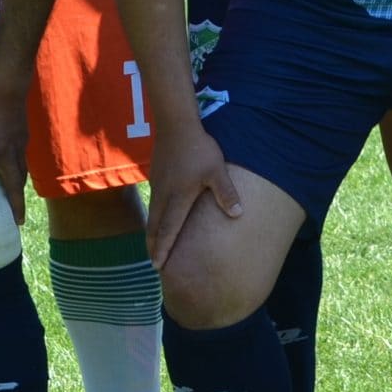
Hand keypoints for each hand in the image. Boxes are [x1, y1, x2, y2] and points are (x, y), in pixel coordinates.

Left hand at [0, 84, 30, 224]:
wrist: (6, 87)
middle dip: (17, 207)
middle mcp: (7, 155)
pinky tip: (19, 172)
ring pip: (23, 175)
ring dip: (21, 190)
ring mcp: (19, 147)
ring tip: (19, 202)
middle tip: (18, 223)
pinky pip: (24, 160)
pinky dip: (22, 171)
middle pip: (14, 187)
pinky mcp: (24, 138)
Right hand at [144, 119, 239, 266]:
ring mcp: (157, 186)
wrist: (176, 125)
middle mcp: (163, 196)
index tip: (158, 266)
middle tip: (155, 265)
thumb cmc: (199, 150)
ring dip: (152, 233)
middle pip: (155, 228)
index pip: (168, 231)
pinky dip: (154, 217)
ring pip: (152, 216)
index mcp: (178, 199)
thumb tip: (238, 214)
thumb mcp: (217, 172)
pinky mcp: (155, 176)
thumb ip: (226, 194)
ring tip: (154, 245)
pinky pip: (154, 203)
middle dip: (154, 247)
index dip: (163, 250)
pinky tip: (158, 218)